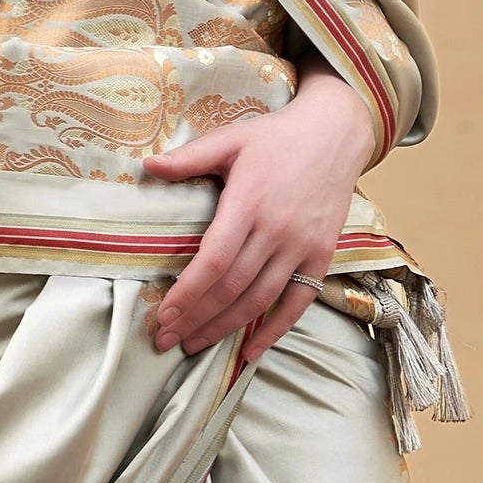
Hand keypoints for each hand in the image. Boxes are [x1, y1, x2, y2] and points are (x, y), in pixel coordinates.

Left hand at [142, 74, 374, 369]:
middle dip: (196, 317)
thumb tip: (147, 166)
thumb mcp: (230, 140)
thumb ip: (189, 158)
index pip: (214, 261)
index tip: (164, 315)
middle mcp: (276, 230)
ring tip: (195, 345)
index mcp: (248, 202)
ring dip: (226, 328)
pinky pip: (298, 301)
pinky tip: (250, 351)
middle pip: (232, 287)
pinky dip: (275, 330)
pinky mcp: (322, 255)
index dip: (188, 293)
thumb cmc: (276, 137)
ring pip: (260, 299)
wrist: (335, 132)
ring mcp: (302, 246)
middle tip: (167, 339)